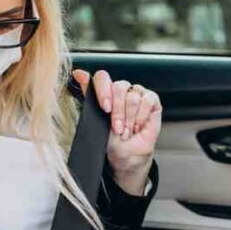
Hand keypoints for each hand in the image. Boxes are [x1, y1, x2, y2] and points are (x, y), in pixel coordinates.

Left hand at [73, 69, 161, 195]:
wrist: (128, 156)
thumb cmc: (112, 141)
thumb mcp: (96, 121)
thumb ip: (89, 96)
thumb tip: (79, 73)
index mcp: (106, 92)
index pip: (103, 77)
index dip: (103, 90)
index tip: (105, 108)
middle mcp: (122, 90)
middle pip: (119, 87)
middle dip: (118, 112)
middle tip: (117, 128)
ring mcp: (137, 93)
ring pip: (132, 97)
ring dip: (130, 119)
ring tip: (127, 131)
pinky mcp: (152, 100)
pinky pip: (147, 100)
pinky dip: (141, 116)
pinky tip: (138, 126)